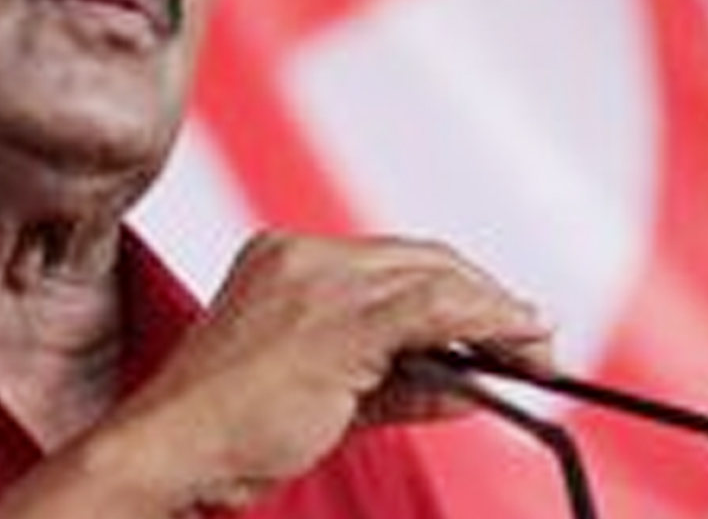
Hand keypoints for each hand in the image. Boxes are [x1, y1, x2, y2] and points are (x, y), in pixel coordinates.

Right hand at [96, 231, 553, 512]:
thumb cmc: (227, 432)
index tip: (500, 321)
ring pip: (436, 278)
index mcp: (283, 259)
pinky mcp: (339, 319)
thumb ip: (400, 383)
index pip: (393, 262)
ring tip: (535, 350)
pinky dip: (487, 322)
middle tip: (534, 340)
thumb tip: (470, 384)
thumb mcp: (325, 399)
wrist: (171, 451)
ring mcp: (319, 282)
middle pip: (422, 260)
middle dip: (485, 298)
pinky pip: (435, 309)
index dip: (455, 290)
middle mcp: (302, 256)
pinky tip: (517, 344)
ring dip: (497, 314)